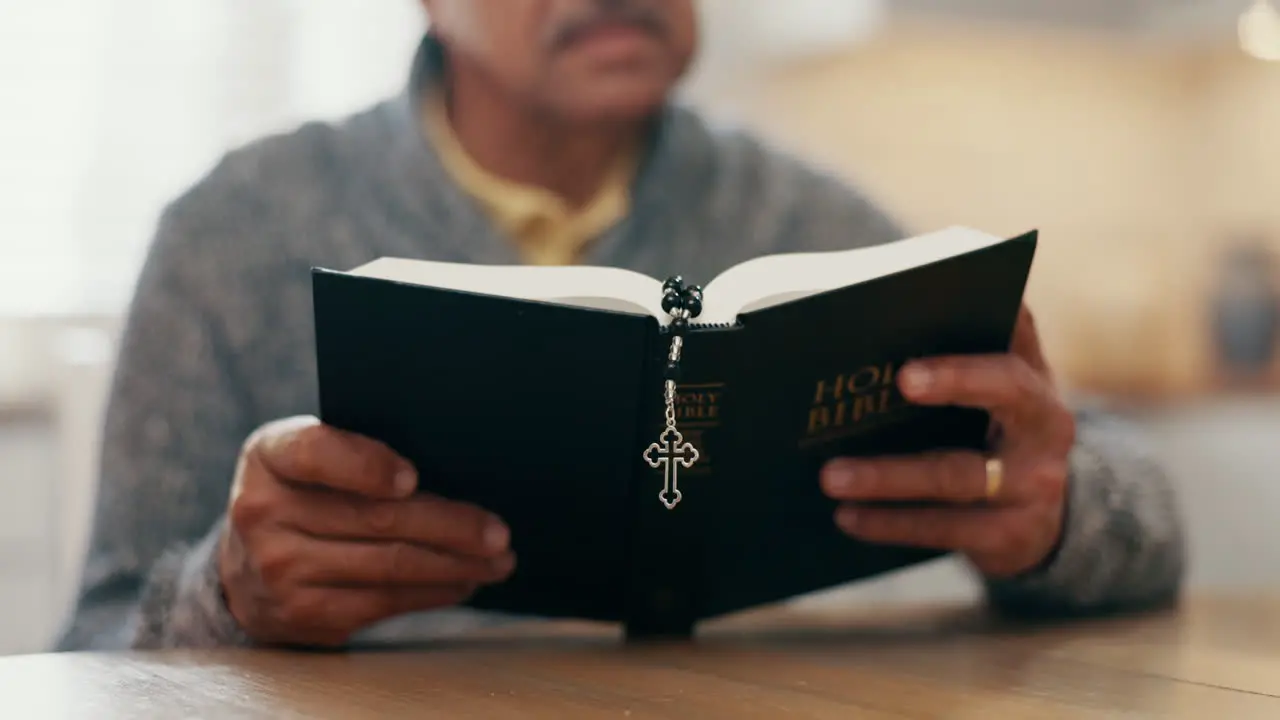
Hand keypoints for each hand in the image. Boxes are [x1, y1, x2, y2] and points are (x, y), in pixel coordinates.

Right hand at [219, 416, 515, 647]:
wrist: (243, 567)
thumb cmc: (302, 494)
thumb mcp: (308, 458)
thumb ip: (356, 452)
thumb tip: (455, 464)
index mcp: (270, 456)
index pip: (317, 453)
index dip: (366, 466)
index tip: (412, 478)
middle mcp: (265, 513)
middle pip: (375, 518)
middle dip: (449, 526)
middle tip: (499, 532)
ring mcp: (280, 569)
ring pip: (388, 565)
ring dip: (455, 565)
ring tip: (498, 559)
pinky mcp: (304, 613)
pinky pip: (384, 602)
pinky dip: (434, 591)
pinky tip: (464, 581)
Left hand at [820, 306, 1075, 577]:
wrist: (1047, 512)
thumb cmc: (1004, 428)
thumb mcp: (1006, 385)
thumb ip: (983, 341)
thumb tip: (926, 292)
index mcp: (1035, 390)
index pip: (1004, 372)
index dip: (958, 373)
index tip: (903, 375)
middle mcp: (1043, 438)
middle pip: (985, 425)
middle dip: (926, 419)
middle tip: (863, 418)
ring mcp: (1031, 491)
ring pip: (953, 480)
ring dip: (886, 479)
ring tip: (831, 477)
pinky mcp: (1010, 537)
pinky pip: (943, 530)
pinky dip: (890, 524)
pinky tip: (847, 517)